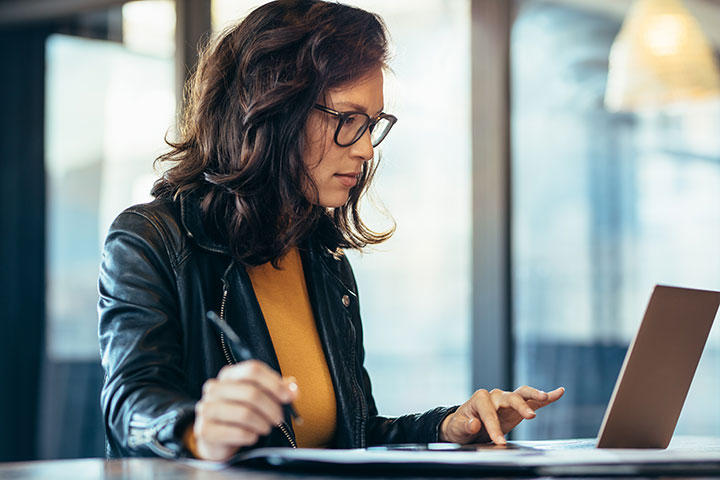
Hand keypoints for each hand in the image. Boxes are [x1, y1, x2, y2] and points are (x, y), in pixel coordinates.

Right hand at [191, 360, 298, 460]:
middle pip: (251, 392)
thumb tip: (293, 388)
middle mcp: (214, 388)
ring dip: (262, 423)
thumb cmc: (241, 413)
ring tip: (266, 428)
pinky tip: (252, 436)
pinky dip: (250, 436)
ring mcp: (206, 408)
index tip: (288, 397)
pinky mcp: (205, 430)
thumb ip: (277, 390)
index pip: (253, 369)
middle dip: (272, 408)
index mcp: (228, 374)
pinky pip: (236, 432)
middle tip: (279, 419)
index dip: (274, 383)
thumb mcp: (259, 397)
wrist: (217, 439)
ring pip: (245, 413)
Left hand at [439, 386, 564, 444]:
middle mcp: (495, 396)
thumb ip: (465, 426)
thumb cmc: (460, 426)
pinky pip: (533, 401)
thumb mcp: (457, 428)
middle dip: (520, 406)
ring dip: (534, 395)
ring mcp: (507, 400)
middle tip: (530, 416)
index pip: (489, 413)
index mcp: (480, 399)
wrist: (465, 426)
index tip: (499, 442)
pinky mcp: (517, 408)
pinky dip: (546, 397)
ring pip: (523, 394)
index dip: (494, 427)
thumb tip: (474, 424)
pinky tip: (558, 392)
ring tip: (545, 396)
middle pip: (510, 397)